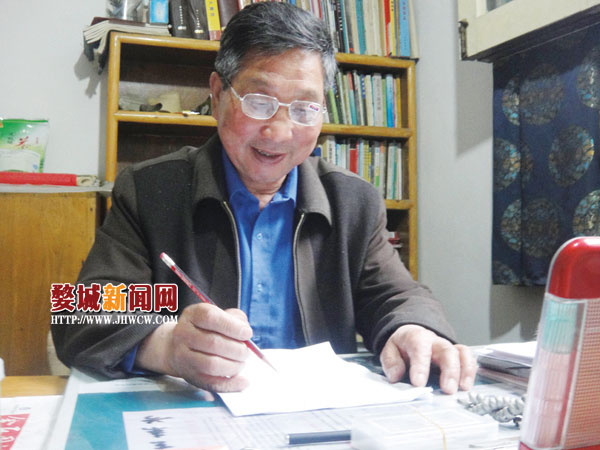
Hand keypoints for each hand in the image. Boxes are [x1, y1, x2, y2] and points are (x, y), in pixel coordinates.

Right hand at [136, 303, 252, 391]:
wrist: (177, 347)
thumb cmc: (207, 328)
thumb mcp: (220, 315)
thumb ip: (236, 319)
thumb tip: (246, 333)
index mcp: (193, 315)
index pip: (210, 317)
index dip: (232, 326)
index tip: (247, 333)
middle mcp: (184, 334)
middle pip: (212, 343)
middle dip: (236, 349)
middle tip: (246, 351)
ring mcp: (184, 357)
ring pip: (211, 365)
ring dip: (234, 366)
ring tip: (242, 363)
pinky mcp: (190, 376)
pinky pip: (211, 384)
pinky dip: (231, 384)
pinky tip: (243, 382)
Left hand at [379, 324, 475, 393]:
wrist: (412, 337)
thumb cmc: (402, 346)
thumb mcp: (390, 351)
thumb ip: (391, 362)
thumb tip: (396, 375)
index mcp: (416, 338)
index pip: (420, 347)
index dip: (420, 365)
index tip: (418, 383)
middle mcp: (435, 341)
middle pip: (446, 350)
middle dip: (449, 370)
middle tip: (447, 389)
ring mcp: (447, 347)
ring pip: (460, 353)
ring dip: (463, 371)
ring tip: (462, 388)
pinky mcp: (456, 354)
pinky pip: (467, 357)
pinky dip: (470, 370)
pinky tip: (467, 385)